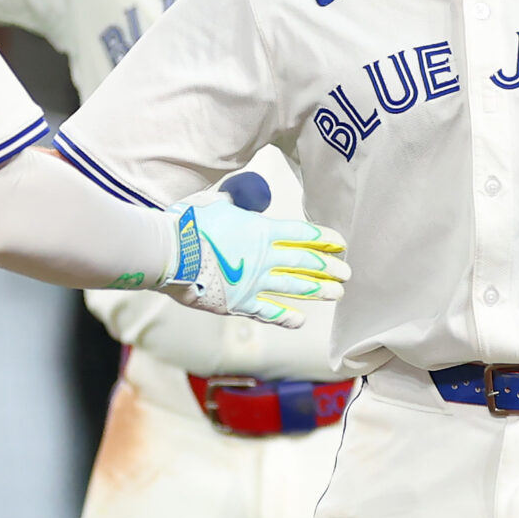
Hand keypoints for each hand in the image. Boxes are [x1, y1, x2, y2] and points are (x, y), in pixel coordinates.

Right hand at [159, 198, 347, 327]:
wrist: (171, 253)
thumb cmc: (190, 224)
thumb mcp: (217, 204)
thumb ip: (235, 202)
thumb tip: (240, 197)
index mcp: (261, 231)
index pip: (302, 234)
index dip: (324, 239)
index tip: (339, 243)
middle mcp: (264, 258)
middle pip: (305, 262)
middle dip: (329, 267)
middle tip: (347, 272)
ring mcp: (254, 282)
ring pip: (295, 287)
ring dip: (319, 290)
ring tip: (338, 294)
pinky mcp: (240, 302)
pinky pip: (269, 312)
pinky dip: (285, 317)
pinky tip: (300, 320)